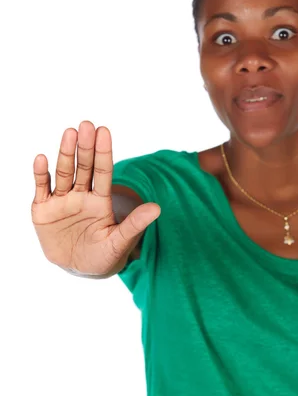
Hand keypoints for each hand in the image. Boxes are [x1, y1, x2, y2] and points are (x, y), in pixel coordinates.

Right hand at [32, 121, 160, 275]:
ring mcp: (62, 201)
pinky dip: (41, 174)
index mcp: (101, 201)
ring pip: (64, 173)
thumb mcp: (120, 242)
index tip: (104, 131)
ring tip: (69, 133)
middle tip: (86, 125)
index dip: (104, 152)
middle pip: (84, 168)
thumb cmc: (104, 256)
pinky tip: (41, 159)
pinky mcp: (43, 210)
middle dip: (85, 147)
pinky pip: (42, 188)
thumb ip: (135, 225)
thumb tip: (158, 208)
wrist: (80, 270)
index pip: (103, 172)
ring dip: (66, 154)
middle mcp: (81, 196)